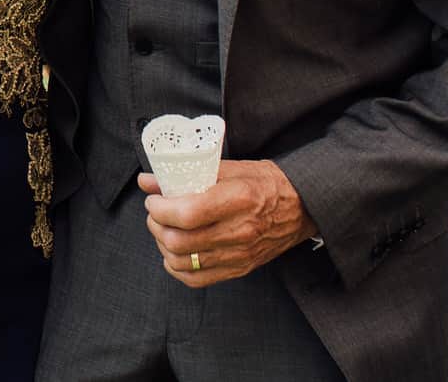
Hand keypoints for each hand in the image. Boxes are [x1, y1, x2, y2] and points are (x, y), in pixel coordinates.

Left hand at [141, 159, 315, 287]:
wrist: (301, 207)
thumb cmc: (264, 182)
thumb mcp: (229, 168)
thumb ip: (187, 174)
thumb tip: (147, 181)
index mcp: (238, 199)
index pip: (186, 214)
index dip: (160, 208)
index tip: (154, 200)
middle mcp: (239, 231)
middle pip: (179, 241)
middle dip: (157, 225)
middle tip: (157, 213)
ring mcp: (240, 254)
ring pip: (183, 262)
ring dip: (164, 246)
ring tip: (165, 229)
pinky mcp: (240, 269)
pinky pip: (196, 279)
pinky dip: (177, 267)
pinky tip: (176, 251)